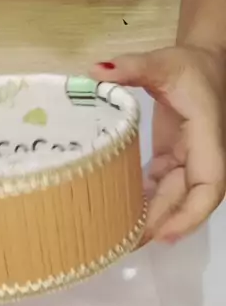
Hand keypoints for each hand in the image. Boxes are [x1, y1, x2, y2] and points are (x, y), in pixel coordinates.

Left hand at [90, 45, 225, 241]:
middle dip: (160, 225)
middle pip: (187, 201)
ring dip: (150, 220)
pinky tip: (119, 216)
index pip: (210, 185)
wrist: (203, 62)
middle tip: (125, 244)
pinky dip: (143, 203)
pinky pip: (160, 189)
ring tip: (119, 239)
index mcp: (207, 137)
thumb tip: (95, 72)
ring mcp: (187, 161)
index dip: (191, 214)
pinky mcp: (173, 161)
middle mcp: (201, 156)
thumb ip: (133, 67)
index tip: (165, 235)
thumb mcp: (162, 62)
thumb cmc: (189, 65)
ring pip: (172, 199)